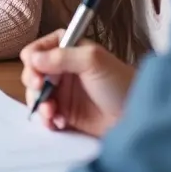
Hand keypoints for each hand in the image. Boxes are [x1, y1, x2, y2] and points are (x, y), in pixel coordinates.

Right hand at [21, 29, 135, 136]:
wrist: (138, 116)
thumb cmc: (120, 82)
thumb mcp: (93, 61)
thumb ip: (61, 56)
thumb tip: (32, 58)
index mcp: (67, 49)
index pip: (37, 49)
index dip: (33, 60)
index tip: (39, 74)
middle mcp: (62, 69)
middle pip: (32, 72)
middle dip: (33, 83)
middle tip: (42, 92)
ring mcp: (63, 92)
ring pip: (36, 95)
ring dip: (40, 104)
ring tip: (51, 113)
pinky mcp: (66, 113)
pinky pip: (46, 115)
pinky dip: (47, 119)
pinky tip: (58, 122)